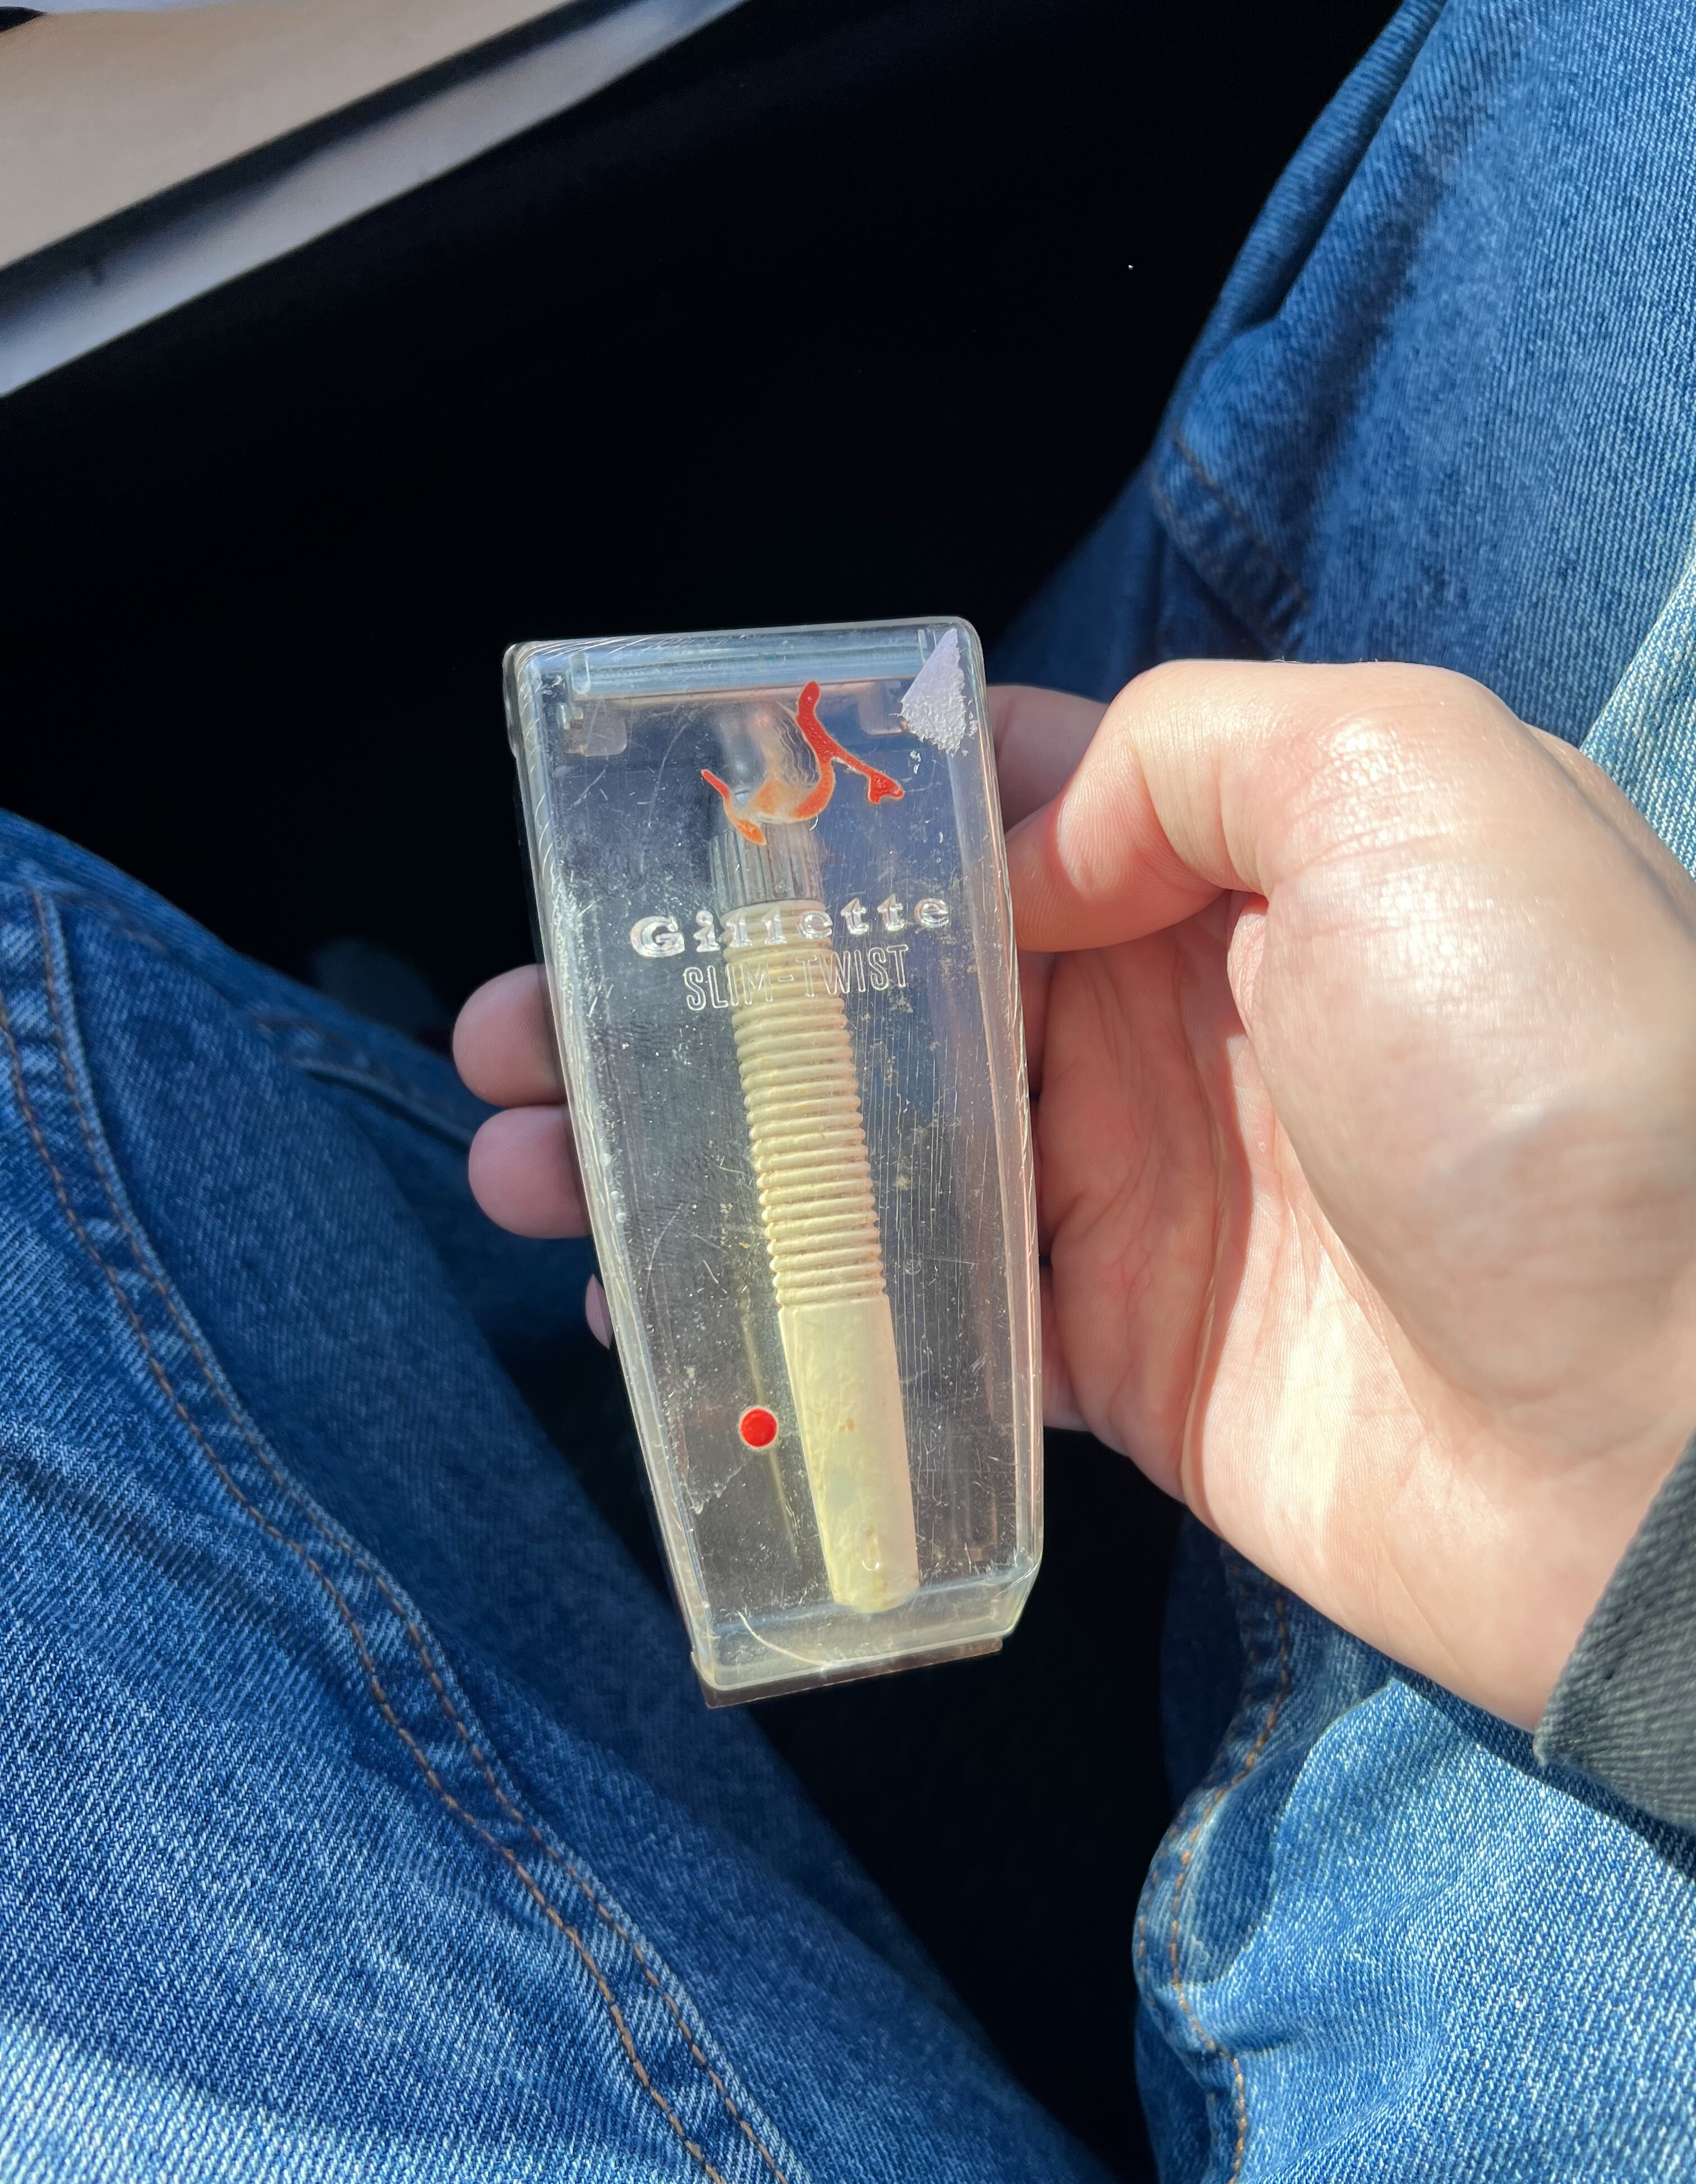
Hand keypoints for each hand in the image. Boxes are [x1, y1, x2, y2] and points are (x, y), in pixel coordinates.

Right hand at [454, 661, 1695, 1729]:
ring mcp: (1133, 1198)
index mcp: (1235, 865)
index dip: (800, 829)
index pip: (974, 816)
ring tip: (523, 1163)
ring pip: (863, 1157)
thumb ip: (1190, 752)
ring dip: (691, 1157)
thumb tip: (1014, 841)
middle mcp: (1169, 1019)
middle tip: (524, 1028)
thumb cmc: (1566, 1080)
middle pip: (876, 991)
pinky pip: (917, 1324)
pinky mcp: (1118, 1362)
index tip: (642, 851)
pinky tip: (648, 1304)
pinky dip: (784, 1312)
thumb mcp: (1417, 786)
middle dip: (691, 1002)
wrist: (1680, 1430)